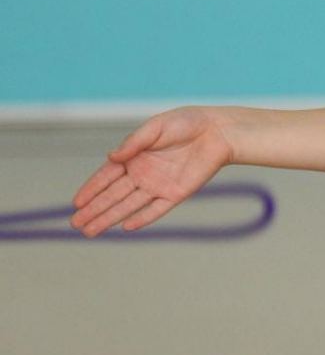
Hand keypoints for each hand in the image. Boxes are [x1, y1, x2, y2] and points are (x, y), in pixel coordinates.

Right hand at [69, 107, 236, 236]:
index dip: (91, 189)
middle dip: (94, 209)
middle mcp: (143, 173)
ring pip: (129, 205)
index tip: (76, 203)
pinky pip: (157, 209)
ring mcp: (159, 185)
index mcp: (134, 156)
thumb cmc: (186, 123)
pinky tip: (126, 228)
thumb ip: (134, 142)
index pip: (107, 176)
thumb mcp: (156, 128)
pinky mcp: (177, 193)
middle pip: (113, 195)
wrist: (217, 131)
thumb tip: (111, 157)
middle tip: (75, 224)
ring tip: (90, 231)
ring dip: (110, 218)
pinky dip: (143, 218)